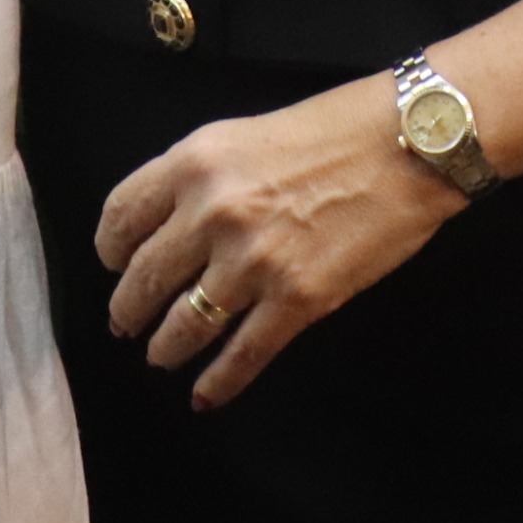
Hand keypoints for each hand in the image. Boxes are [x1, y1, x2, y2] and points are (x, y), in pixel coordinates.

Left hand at [96, 72, 470, 409]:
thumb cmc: (338, 127)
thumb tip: (172, 224)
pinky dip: (218, 383)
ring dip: (165, 349)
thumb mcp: (246, 134)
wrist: (411, 143)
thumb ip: (202, 177)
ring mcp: (253, 263)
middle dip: (127, 310)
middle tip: (127, 323)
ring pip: (183, 327)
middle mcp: (212, 215)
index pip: (121, 218)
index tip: (115, 264)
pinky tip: (206, 395)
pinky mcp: (296, 301)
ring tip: (162, 355)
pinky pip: (241, 356)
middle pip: (142, 281)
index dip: (111, 251)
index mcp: (194, 163)